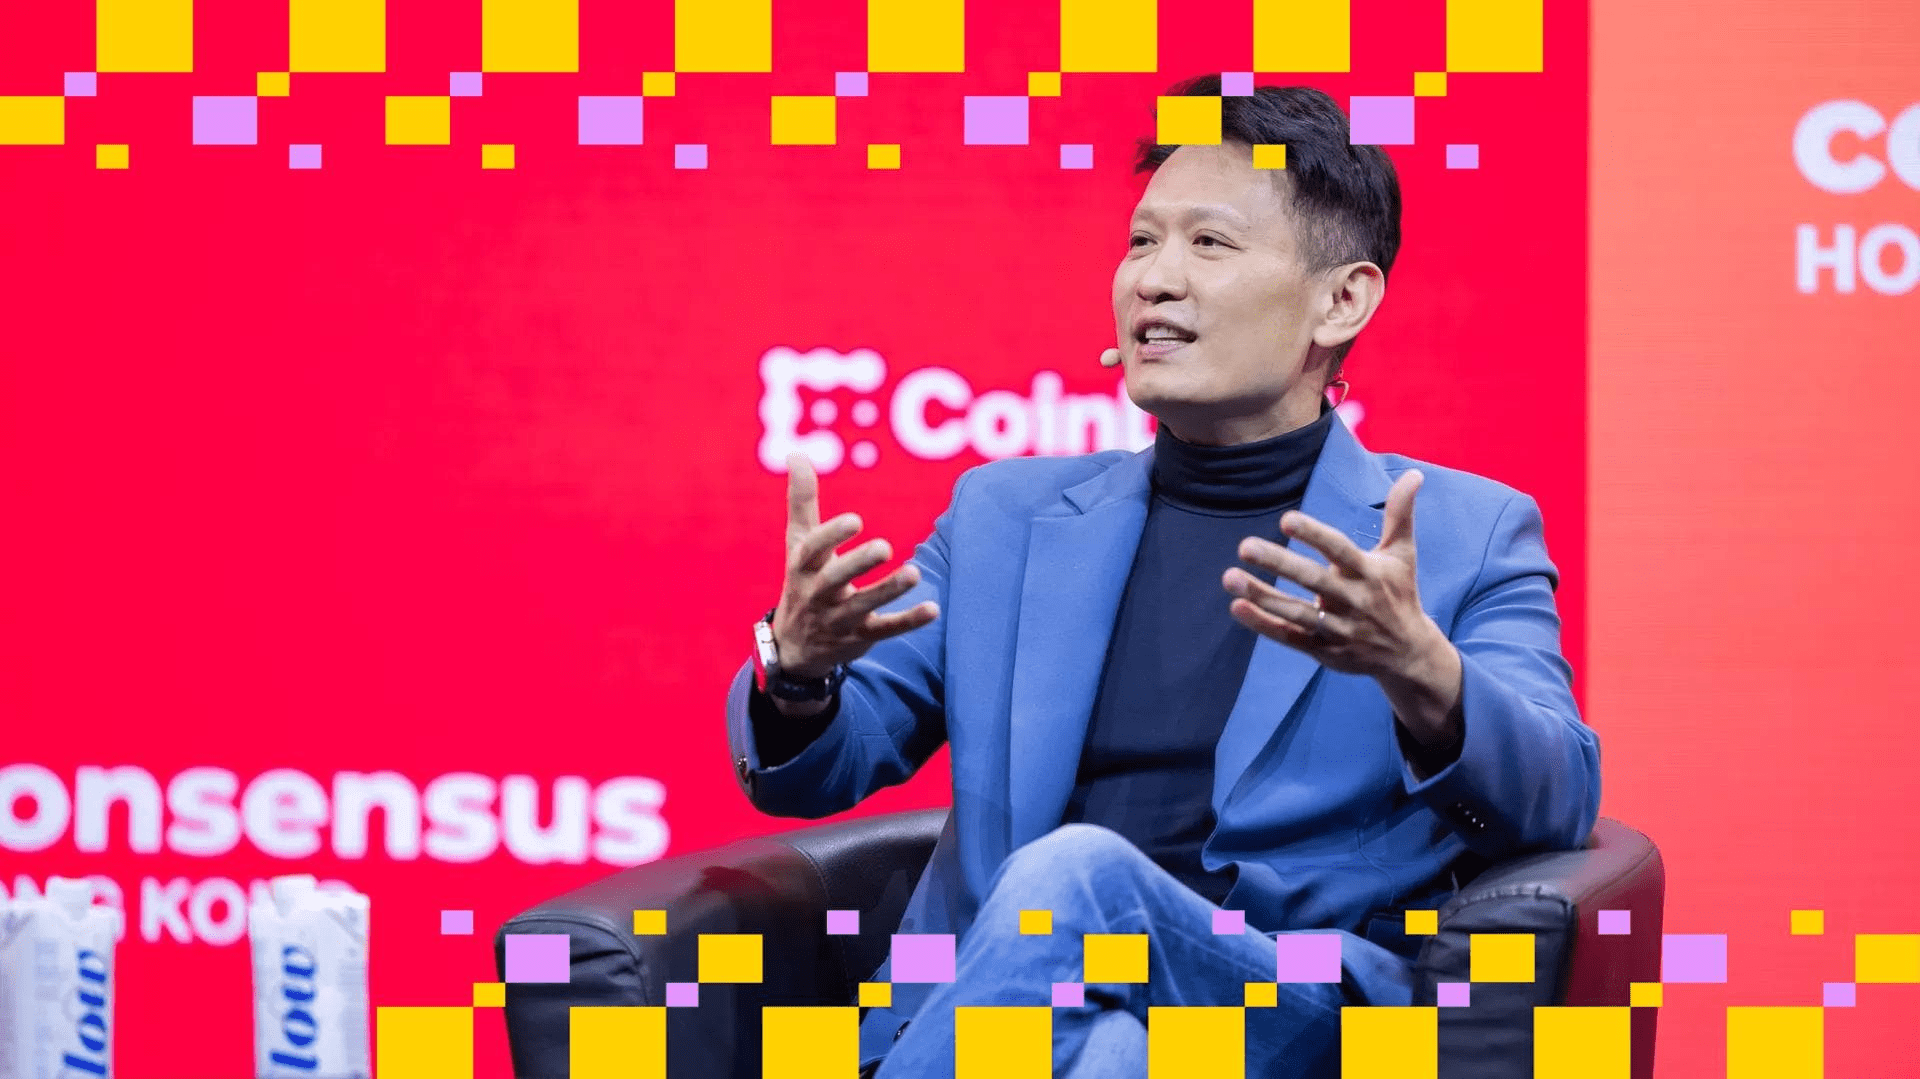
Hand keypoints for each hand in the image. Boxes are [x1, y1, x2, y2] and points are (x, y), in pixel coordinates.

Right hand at [774, 453, 938, 679]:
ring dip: (889, 591)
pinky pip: (885, 630)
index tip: (855, 520)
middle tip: (885, 547)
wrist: (794, 647)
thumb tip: (797, 453)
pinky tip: (933, 608)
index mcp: (803, 567)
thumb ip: (801, 500)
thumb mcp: (798, 543)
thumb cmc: (802, 580)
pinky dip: (908, 621)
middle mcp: (818, 594)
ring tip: (915, 573)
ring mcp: (838, 619)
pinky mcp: (860, 637)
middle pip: (835, 579)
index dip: (831, 535)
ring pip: (863, 606)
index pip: (812, 550)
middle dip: (858, 563)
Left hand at [1222, 471, 1450, 684]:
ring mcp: (1337, 629)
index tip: (1286, 519)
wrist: (1408, 654)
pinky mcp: (1323, 650)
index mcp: (1369, 573)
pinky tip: (1238, 607)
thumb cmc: (1399, 593)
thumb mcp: (1402, 554)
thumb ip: (1400, 514)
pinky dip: (1264, 624)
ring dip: (1262, 596)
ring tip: (1229, 577)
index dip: (1314, 535)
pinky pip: (1290, 637)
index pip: (1340, 550)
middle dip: (1280, 564)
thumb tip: (1414, 473)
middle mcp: (1353, 601)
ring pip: (1296, 613)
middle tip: (1244, 546)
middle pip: (1313, 581)